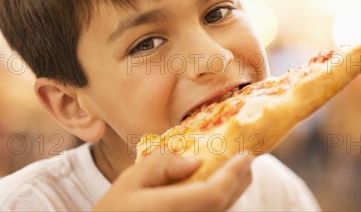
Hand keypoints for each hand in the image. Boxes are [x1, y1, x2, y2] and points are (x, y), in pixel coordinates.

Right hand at [93, 152, 253, 210]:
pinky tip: (216, 187)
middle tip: (246, 157)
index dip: (233, 174)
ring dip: (232, 190)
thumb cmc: (114, 210)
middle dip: (239, 179)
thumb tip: (195, 160)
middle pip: (224, 203)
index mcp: (171, 208)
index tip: (246, 154)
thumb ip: (161, 166)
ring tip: (235, 169)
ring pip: (222, 211)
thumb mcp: (129, 181)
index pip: (214, 193)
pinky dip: (220, 201)